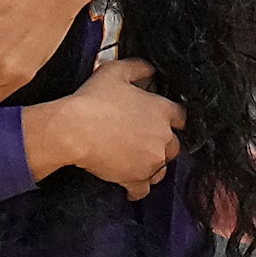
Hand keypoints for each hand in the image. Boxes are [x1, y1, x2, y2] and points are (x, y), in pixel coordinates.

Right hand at [30, 59, 183, 198]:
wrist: (73, 130)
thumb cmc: (93, 100)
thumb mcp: (115, 72)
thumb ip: (137, 67)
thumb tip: (150, 68)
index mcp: (162, 110)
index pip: (181, 116)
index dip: (172, 118)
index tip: (164, 119)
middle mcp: (162, 137)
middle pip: (174, 145)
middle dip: (163, 143)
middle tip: (145, 140)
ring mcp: (151, 161)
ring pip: (162, 168)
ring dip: (153, 164)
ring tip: (137, 161)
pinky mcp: (136, 179)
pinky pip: (144, 189)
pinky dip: (137, 188)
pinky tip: (130, 185)